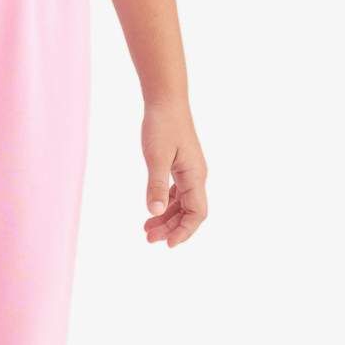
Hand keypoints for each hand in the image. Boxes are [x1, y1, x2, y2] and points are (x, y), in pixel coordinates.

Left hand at [142, 101, 207, 247]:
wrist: (165, 100)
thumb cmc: (162, 126)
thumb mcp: (156, 157)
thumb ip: (155, 185)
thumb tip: (154, 212)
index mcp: (195, 176)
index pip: (198, 213)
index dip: (185, 231)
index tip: (168, 244)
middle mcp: (196, 176)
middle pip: (189, 212)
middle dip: (171, 228)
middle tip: (148, 239)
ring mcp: (189, 171)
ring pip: (182, 204)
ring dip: (166, 218)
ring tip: (146, 230)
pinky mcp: (180, 166)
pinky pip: (176, 193)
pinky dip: (165, 204)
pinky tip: (152, 211)